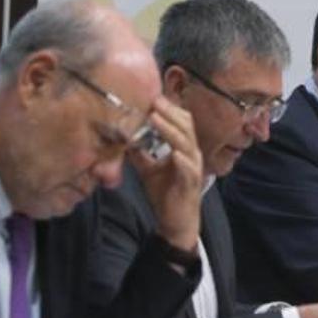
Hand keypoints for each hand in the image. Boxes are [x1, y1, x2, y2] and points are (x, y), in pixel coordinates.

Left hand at [129, 96, 203, 251]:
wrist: (176, 222)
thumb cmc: (166, 194)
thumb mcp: (148, 170)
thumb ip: (140, 153)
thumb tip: (124, 138)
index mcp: (184, 148)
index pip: (180, 122)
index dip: (169, 108)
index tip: (152, 94)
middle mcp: (191, 155)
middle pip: (186, 126)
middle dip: (170, 112)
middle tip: (154, 98)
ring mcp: (193, 169)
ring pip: (186, 143)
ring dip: (171, 130)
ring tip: (156, 117)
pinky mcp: (191, 185)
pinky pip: (189, 169)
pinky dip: (183, 160)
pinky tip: (174, 153)